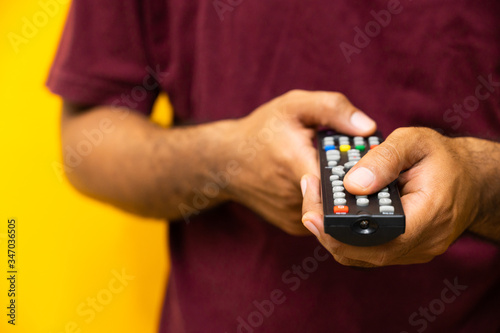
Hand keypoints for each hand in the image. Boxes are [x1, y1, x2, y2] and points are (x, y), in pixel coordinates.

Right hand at [226, 90, 375, 234]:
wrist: (225, 163)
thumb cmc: (260, 131)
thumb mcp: (294, 106)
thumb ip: (332, 109)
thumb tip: (368, 127)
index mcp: (299, 164)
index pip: (346, 178)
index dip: (366, 170)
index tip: (373, 159)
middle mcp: (298, 197)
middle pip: (343, 193)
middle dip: (354, 178)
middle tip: (356, 162)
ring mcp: (295, 216)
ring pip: (334, 206)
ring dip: (340, 190)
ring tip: (335, 171)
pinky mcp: (293, 226)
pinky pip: (322, 215)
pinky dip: (325, 201)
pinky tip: (318, 184)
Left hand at [301, 127, 486, 265]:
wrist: (471, 178)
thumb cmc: (442, 158)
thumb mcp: (415, 143)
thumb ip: (384, 160)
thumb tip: (351, 185)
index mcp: (427, 216)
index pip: (377, 238)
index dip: (340, 231)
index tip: (314, 210)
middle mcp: (420, 243)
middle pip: (361, 253)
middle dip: (326, 230)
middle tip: (308, 198)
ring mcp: (412, 251)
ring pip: (360, 256)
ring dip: (331, 234)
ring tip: (314, 200)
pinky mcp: (404, 250)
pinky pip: (366, 252)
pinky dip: (344, 236)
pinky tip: (330, 212)